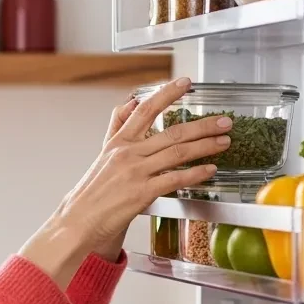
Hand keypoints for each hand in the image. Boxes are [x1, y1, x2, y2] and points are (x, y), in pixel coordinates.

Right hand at [19, 78, 231, 284]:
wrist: (79, 220)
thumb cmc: (93, 192)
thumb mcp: (103, 154)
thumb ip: (118, 127)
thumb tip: (129, 104)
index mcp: (119, 142)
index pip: (145, 109)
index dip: (167, 93)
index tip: (186, 83)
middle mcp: (128, 153)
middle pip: (172, 132)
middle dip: (203, 125)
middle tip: (224, 121)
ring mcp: (135, 172)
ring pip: (178, 153)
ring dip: (206, 146)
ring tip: (224, 141)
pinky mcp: (142, 193)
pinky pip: (175, 179)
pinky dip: (196, 173)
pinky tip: (210, 170)